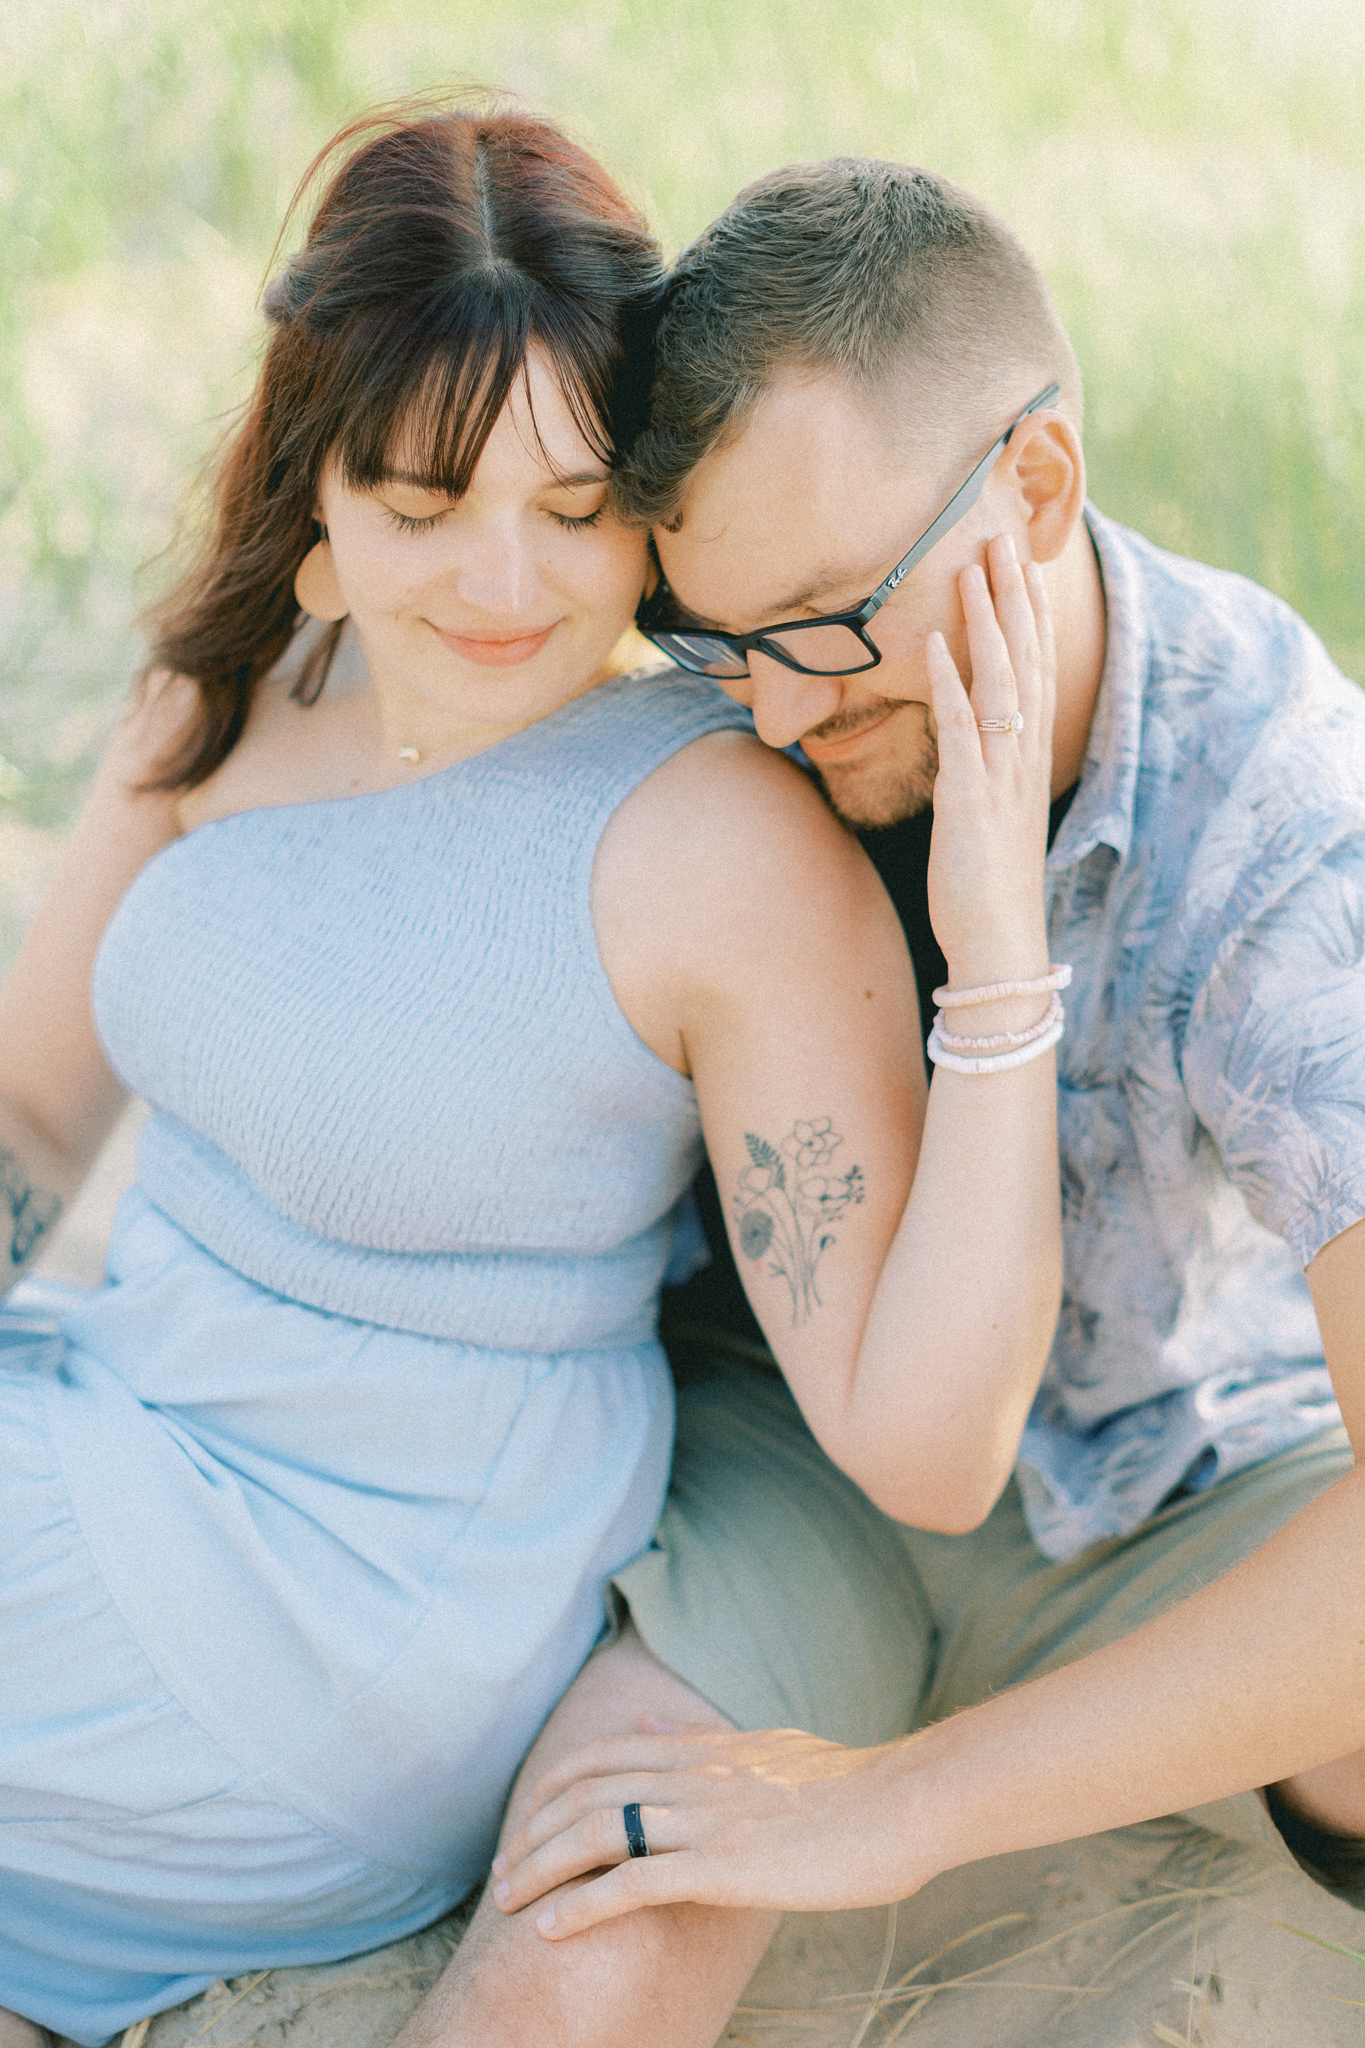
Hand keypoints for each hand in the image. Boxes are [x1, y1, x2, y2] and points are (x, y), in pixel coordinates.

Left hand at [489, 1720, 935, 1938]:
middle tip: (502, 1872)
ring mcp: (702, 1819)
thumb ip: (700, 1737)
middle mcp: (692, 1775)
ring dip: (540, 1868)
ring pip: (595, 1833)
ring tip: (508, 1900)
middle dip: (532, 1833)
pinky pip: (631, 1884)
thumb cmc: (844, 1786)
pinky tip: (550, 1930)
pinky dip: (581, 1906)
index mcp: (703, 1748)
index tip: (526, 1817)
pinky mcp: (719, 1867)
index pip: (603, 1755)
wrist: (898, 1806)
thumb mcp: (763, 1746)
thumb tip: (647, 1723)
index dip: (554, 1785)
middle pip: (584, 1793)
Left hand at [925, 534, 1055, 989]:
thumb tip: (962, 743)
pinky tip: (932, 645)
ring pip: (1001, 683)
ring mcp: (1000, 777)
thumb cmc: (987, 888)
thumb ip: (981, 772)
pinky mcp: (970, 802)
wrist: (999, 948)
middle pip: (1027, 661)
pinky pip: (961, 732)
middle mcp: (1023, 759)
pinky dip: (948, 685)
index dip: (1029, 614)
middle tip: (1003, 538)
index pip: (1036, 670)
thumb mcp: (988, 817)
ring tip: (972, 570)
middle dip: (1014, 598)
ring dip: (986, 623)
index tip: (1021, 564)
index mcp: (1028, 760)